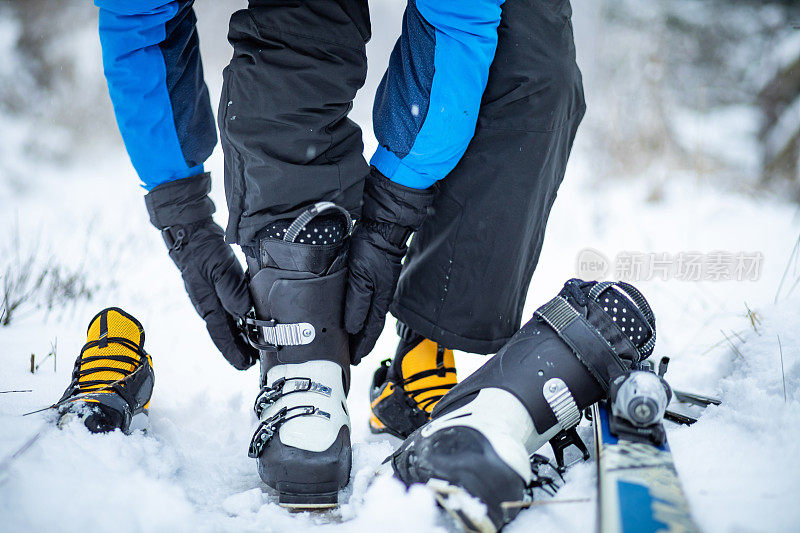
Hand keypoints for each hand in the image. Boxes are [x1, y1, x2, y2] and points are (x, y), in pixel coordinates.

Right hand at [145, 174, 257, 369]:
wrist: (190, 229)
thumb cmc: (202, 248)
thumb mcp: (220, 267)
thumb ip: (232, 290)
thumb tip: (243, 313)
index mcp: (207, 304)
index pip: (221, 335)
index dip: (233, 352)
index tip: (245, 365)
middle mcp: (209, 303)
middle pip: (225, 333)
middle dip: (238, 349)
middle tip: (252, 363)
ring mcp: (211, 295)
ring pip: (227, 322)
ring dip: (240, 336)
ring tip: (253, 346)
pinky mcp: (217, 285)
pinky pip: (229, 308)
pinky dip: (239, 319)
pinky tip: (247, 320)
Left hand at [345, 170, 434, 363]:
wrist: (384, 226)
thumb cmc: (373, 248)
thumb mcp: (360, 277)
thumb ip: (357, 302)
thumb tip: (351, 327)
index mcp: (379, 301)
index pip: (370, 332)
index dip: (361, 347)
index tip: (353, 360)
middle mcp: (380, 298)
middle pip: (370, 327)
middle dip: (360, 342)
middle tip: (349, 355)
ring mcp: (378, 288)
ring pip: (367, 316)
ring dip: (358, 330)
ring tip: (347, 340)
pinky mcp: (373, 279)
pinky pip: (365, 304)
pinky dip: (358, 314)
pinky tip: (351, 315)